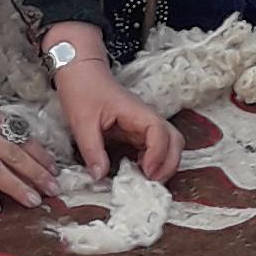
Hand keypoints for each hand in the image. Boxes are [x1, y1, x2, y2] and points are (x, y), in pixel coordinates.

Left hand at [53, 42, 180, 182]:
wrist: (80, 72)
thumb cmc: (82, 90)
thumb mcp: (81, 122)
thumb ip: (92, 150)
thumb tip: (100, 177)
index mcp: (137, 112)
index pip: (160, 133)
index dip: (158, 155)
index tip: (145, 172)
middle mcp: (146, 118)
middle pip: (175, 141)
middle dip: (169, 164)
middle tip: (151, 183)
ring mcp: (144, 125)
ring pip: (170, 145)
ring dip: (164, 164)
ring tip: (146, 180)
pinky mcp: (137, 131)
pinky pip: (155, 148)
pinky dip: (153, 162)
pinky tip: (138, 172)